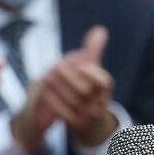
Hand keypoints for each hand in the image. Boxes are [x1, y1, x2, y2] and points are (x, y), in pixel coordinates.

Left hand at [41, 26, 117, 147]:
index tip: (81, 64)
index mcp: (106, 89)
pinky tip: (47, 93)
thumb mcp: (94, 71)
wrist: (92, 122)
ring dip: (60, 89)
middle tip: (56, 65)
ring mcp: (89, 116)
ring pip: (75, 102)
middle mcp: (100, 103)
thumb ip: (94, 51)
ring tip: (48, 76)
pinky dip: (57, 103)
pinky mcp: (77, 125)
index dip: (93, 74)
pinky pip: (66, 114)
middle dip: (71, 78)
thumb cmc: (91, 90)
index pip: (104, 82)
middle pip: (86, 91)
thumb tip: (99, 30)